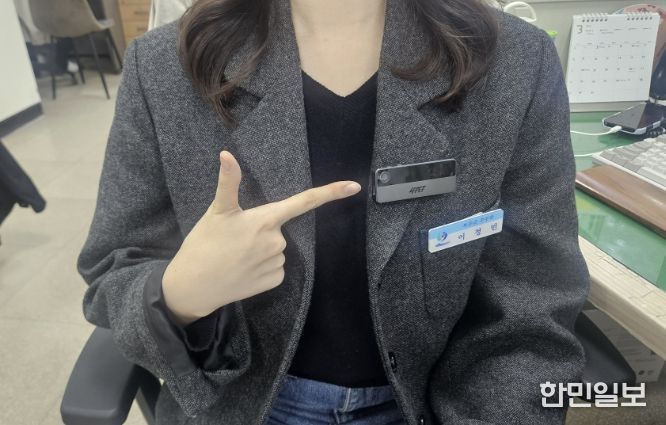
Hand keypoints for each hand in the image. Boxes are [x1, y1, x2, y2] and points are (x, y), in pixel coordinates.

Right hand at [162, 150, 361, 324]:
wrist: (193, 286)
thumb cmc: (203, 244)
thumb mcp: (216, 211)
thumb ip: (228, 182)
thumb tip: (226, 154)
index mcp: (265, 219)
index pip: (303, 202)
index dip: (330, 193)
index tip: (354, 186)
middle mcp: (276, 241)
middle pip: (278, 230)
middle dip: (261, 232)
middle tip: (233, 240)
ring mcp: (277, 262)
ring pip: (276, 249)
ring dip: (260, 251)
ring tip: (234, 256)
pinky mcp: (275, 281)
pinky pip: (275, 268)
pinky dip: (262, 268)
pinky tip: (242, 270)